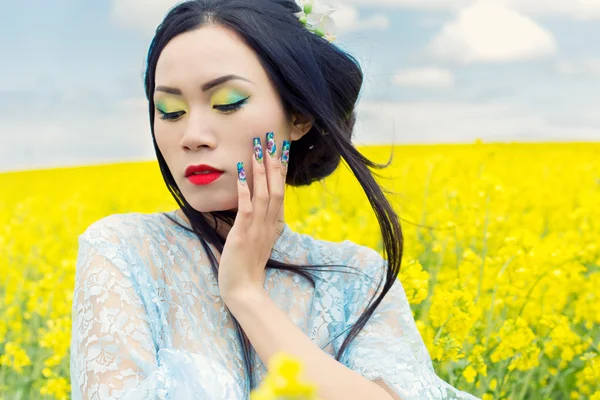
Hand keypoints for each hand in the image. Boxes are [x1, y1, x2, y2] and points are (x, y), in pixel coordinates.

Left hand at [218, 132, 290, 301]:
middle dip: (273, 160)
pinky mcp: (244, 234)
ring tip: (259, 147)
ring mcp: (258, 228)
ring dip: (261, 169)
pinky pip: (246, 207)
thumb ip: (260, 224)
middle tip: (271, 137)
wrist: (244, 291)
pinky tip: (242, 170)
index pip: (279, 191)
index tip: (281, 148)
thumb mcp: (257, 241)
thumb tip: (256, 208)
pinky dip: (245, 188)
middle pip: (275, 186)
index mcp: (273, 224)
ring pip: (264, 193)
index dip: (280, 169)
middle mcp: (269, 223)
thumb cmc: (246, 267)